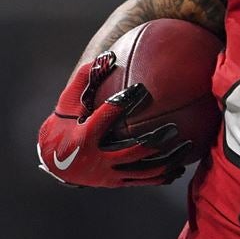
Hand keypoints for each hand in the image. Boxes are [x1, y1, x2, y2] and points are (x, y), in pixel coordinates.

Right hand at [37, 52, 191, 186]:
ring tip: (186, 147)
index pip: (106, 118)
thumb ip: (85, 77)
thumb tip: (108, 56)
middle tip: (174, 128)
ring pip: (142, 171)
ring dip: (167, 161)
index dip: (124, 102)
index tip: (142, 88)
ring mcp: (108, 175)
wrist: (53, 161)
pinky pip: (143, 181)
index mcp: (85, 137)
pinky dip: (163, 176)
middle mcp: (97, 159)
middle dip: (155, 141)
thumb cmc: (63, 124)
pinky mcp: (115, 183)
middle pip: (132, 152)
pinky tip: (180, 166)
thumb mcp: (67, 102)